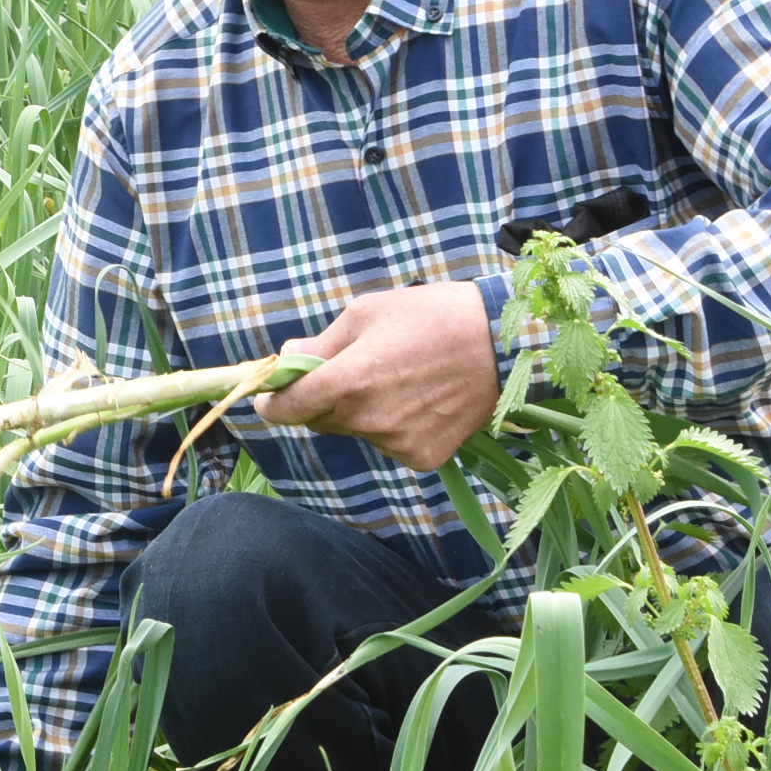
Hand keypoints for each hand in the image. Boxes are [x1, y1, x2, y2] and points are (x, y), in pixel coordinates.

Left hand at [253, 282, 501, 471]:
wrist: (502, 343)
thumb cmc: (430, 315)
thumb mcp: (366, 313)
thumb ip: (320, 344)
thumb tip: (287, 360)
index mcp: (348, 381)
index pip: (287, 408)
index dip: (272, 402)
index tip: (268, 395)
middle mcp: (368, 420)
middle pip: (319, 420)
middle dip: (320, 399)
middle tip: (346, 371)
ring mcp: (396, 443)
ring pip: (355, 431)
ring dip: (359, 412)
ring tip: (396, 378)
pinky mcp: (423, 457)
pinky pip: (388, 443)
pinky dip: (391, 426)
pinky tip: (418, 400)